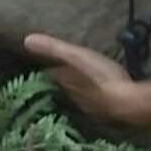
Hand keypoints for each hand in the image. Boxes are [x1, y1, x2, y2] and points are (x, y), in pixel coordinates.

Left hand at [23, 33, 139, 121]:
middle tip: (63, 71)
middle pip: (63, 85)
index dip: (50, 67)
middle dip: (63, 79)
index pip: (51, 73)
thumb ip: (54, 48)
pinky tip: (97, 95)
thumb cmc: (100, 77)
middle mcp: (72, 95)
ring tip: (80, 82)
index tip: (47, 62)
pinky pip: (93, 102)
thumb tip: (26, 39)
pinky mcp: (104, 110)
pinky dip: (92, 97)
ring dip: (77, 88)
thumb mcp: (77, 57)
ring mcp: (88, 105)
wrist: (124, 103)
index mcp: (64, 81)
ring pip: (77, 95)